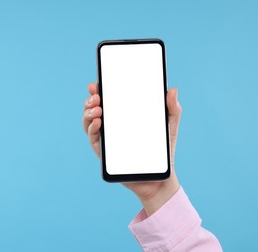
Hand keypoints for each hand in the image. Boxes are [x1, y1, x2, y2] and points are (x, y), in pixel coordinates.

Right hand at [83, 82, 182, 215]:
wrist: (160, 178)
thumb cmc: (163, 152)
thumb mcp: (169, 127)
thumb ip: (172, 109)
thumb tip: (172, 90)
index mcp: (123, 118)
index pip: (108, 100)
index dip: (100, 90)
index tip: (97, 83)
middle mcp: (111, 127)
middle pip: (94, 109)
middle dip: (91, 99)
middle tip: (96, 94)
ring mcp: (106, 139)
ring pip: (89, 122)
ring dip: (88, 112)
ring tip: (97, 107)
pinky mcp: (104, 153)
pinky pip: (93, 139)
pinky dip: (92, 129)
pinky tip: (98, 122)